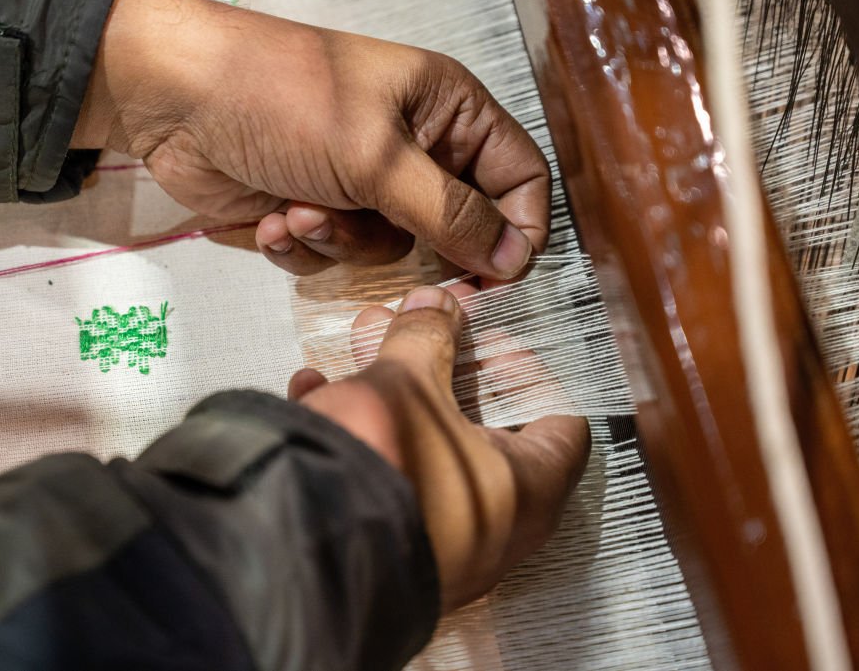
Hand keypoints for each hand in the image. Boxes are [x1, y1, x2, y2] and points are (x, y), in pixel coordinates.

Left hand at [72, 0, 549, 280]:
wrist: (172, 102)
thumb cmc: (279, 97)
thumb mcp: (377, 156)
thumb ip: (450, 213)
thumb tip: (512, 256)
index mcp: (447, 110)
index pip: (518, 175)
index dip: (517, 227)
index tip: (499, 273)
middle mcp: (413, 150)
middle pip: (452, 226)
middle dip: (408, 242)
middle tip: (376, 231)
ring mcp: (363, 185)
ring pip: (388, 253)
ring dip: (340, 241)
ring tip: (300, 208)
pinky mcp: (317, 212)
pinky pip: (335, 258)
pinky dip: (303, 246)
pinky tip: (272, 216)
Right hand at [287, 285, 590, 611]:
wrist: (298, 545)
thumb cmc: (382, 469)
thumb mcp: (406, 381)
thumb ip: (426, 337)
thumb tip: (434, 306)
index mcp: (527, 489)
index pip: (560, 422)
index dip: (525, 372)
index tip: (485, 343)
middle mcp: (494, 531)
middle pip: (482, 432)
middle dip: (443, 372)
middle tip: (418, 336)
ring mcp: (443, 550)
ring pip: (429, 454)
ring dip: (397, 398)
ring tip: (359, 352)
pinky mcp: (390, 553)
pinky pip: (390, 485)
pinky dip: (364, 439)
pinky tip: (316, 395)